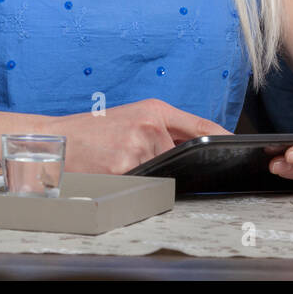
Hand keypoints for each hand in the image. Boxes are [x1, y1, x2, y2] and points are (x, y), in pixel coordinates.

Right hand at [45, 98, 231, 174]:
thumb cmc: (91, 132)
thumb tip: (192, 149)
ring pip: (162, 172)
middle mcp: (150, 125)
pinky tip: (113, 171)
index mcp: (153, 110)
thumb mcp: (129, 119)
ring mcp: (138, 147)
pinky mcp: (125, 168)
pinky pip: (143, 183)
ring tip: (118, 161)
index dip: (222, 138)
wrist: (56, 140)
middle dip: (172, 163)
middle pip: (182, 155)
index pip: (201, 126)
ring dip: (149, 174)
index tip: (236, 146)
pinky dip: (133, 183)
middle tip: (143, 158)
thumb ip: (160, 131)